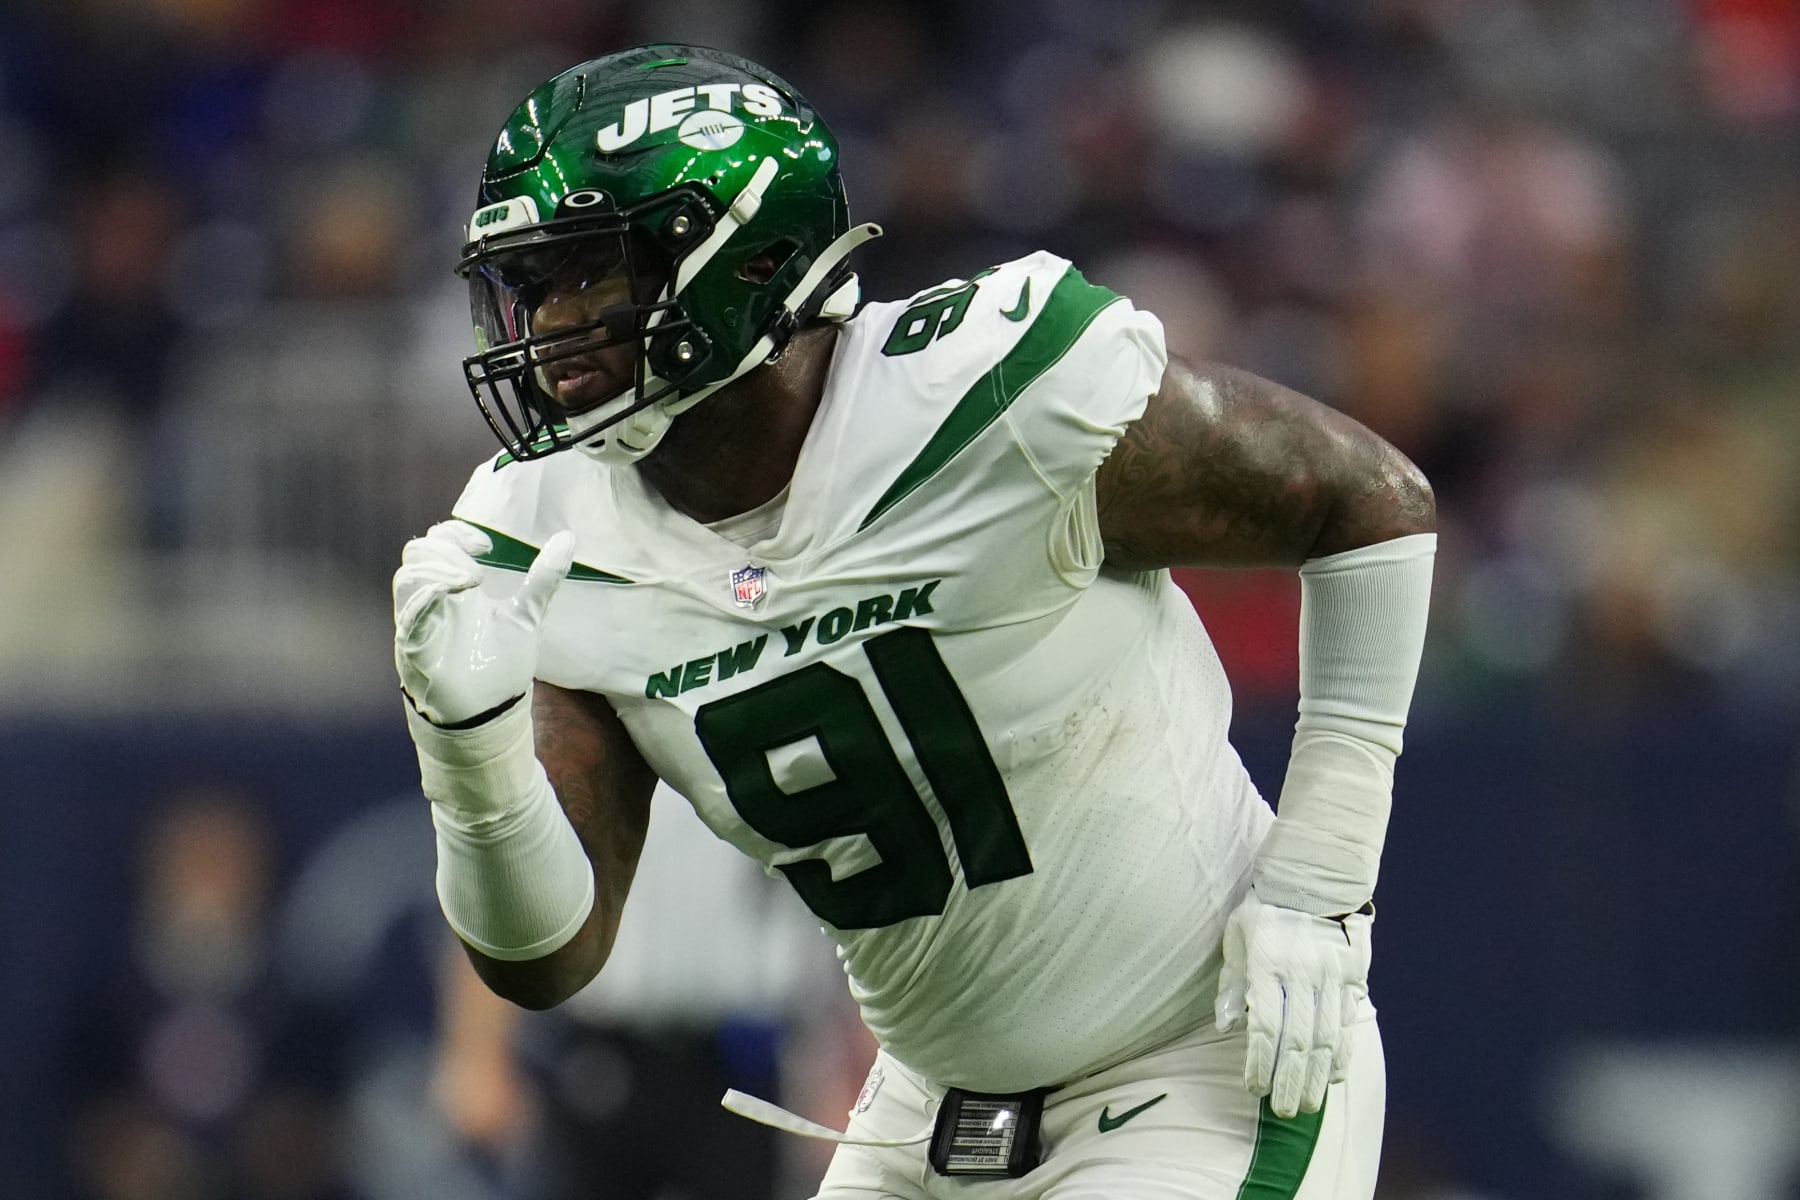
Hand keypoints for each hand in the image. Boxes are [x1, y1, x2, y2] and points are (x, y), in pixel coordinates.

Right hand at [393, 521, 573, 725]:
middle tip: (478, 568)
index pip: (438, 543)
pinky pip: (408, 616)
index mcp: (457, 589)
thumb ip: (543, 578)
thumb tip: (567, 539)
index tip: (485, 545)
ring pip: (408, 577)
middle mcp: (433, 601)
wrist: (491, 713)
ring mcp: (420, 623)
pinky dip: (423, 599)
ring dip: (437, 569)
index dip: (456, 534)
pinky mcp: (413, 648)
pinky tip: (446, 591)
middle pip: (418, 553)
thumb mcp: (526, 614)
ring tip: (470, 580)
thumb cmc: (502, 665)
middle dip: (447, 549)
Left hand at [1214, 889, 1371, 1117]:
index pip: (1264, 1025)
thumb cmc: (1265, 910)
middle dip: (1290, 1081)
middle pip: (1296, 1040)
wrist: (1313, 877)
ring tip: (1310, 1104)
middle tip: (1284, 1111)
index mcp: (1267, 964)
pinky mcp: (1353, 976)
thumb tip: (1226, 1025)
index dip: (1260, 1062)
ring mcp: (1330, 976)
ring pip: (1326, 1037)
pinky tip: (1335, 1076)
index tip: (1254, 1088)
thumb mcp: (1237, 937)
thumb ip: (1231, 982)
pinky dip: (1343, 1053)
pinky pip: (1349, 1023)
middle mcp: (1301, 974)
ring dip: (1318, 1076)